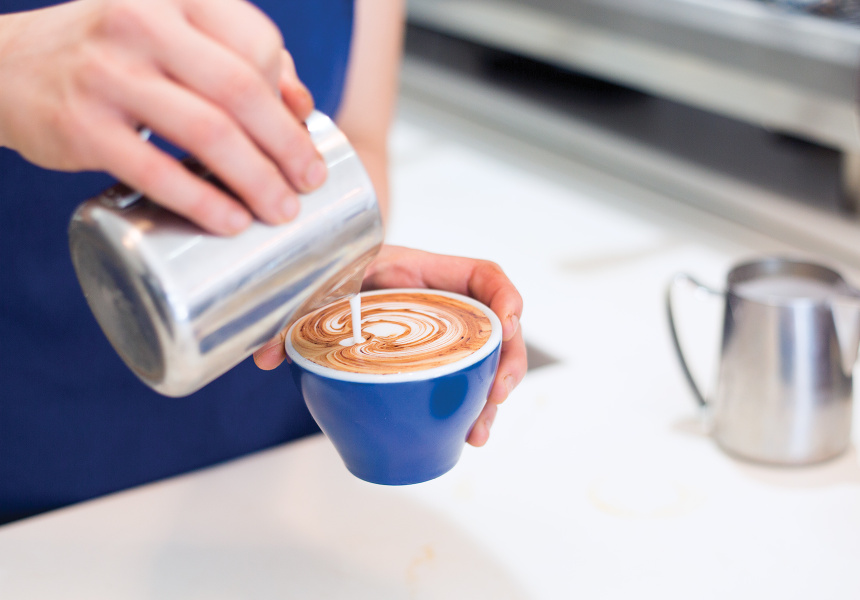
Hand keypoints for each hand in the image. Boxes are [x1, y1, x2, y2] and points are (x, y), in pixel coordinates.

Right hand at [0, 0, 324, 234]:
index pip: (257, 43)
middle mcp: (142, 22)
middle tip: (308, 183)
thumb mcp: (169, 34)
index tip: (302, 136)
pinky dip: (202, 201)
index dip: (287, 96)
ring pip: (208, 131)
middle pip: (242, 89)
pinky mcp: (82, 125)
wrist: (7, 66)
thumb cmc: (109, 53)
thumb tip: (301, 104)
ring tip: (281, 210)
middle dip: (287, 145)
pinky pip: (156, 170)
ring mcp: (108, 72)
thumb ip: (235, 58)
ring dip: (256, 178)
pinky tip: (231, 222)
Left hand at [254, 245, 526, 446]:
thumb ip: (296, 311)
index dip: (505, 296)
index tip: (509, 323)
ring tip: (479, 432)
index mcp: (426, 273)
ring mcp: (446, 333)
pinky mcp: (436, 359)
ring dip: (492, 397)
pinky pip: (467, 378)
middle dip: (509, 363)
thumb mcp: (322, 284)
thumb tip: (266, 355)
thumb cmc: (336, 272)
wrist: (334, 279)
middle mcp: (446, 303)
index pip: (484, 275)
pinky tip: (467, 432)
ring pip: (489, 360)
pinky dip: (471, 405)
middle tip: (498, 396)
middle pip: (499, 327)